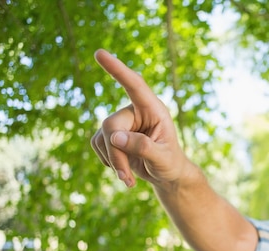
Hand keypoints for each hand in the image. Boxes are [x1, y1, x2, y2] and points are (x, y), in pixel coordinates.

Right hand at [90, 49, 189, 187]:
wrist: (167, 175)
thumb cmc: (171, 164)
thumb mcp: (163, 159)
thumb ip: (143, 147)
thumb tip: (114, 137)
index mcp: (154, 110)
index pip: (135, 86)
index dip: (118, 70)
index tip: (100, 54)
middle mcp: (136, 111)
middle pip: (111, 125)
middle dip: (116, 154)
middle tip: (126, 177)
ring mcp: (122, 122)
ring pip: (102, 138)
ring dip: (113, 162)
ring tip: (129, 178)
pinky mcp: (110, 134)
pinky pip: (98, 145)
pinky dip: (108, 162)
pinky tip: (123, 171)